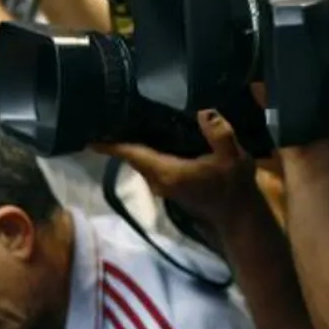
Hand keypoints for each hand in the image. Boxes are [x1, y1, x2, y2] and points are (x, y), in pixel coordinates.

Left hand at [93, 110, 260, 227]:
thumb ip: (219, 133)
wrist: (238, 216)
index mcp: (167, 171)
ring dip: (134, 145)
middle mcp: (158, 180)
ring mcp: (162, 185)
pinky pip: (151, 165)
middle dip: (121, 139)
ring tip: (128, 121)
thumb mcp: (233, 157)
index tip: (91, 136)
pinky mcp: (169, 186)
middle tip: (111, 116)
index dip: (112, 145)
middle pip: (133, 156)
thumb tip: (203, 112)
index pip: (133, 154)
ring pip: (141, 161)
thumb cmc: (233, 187)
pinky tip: (154, 135)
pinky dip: (147, 151)